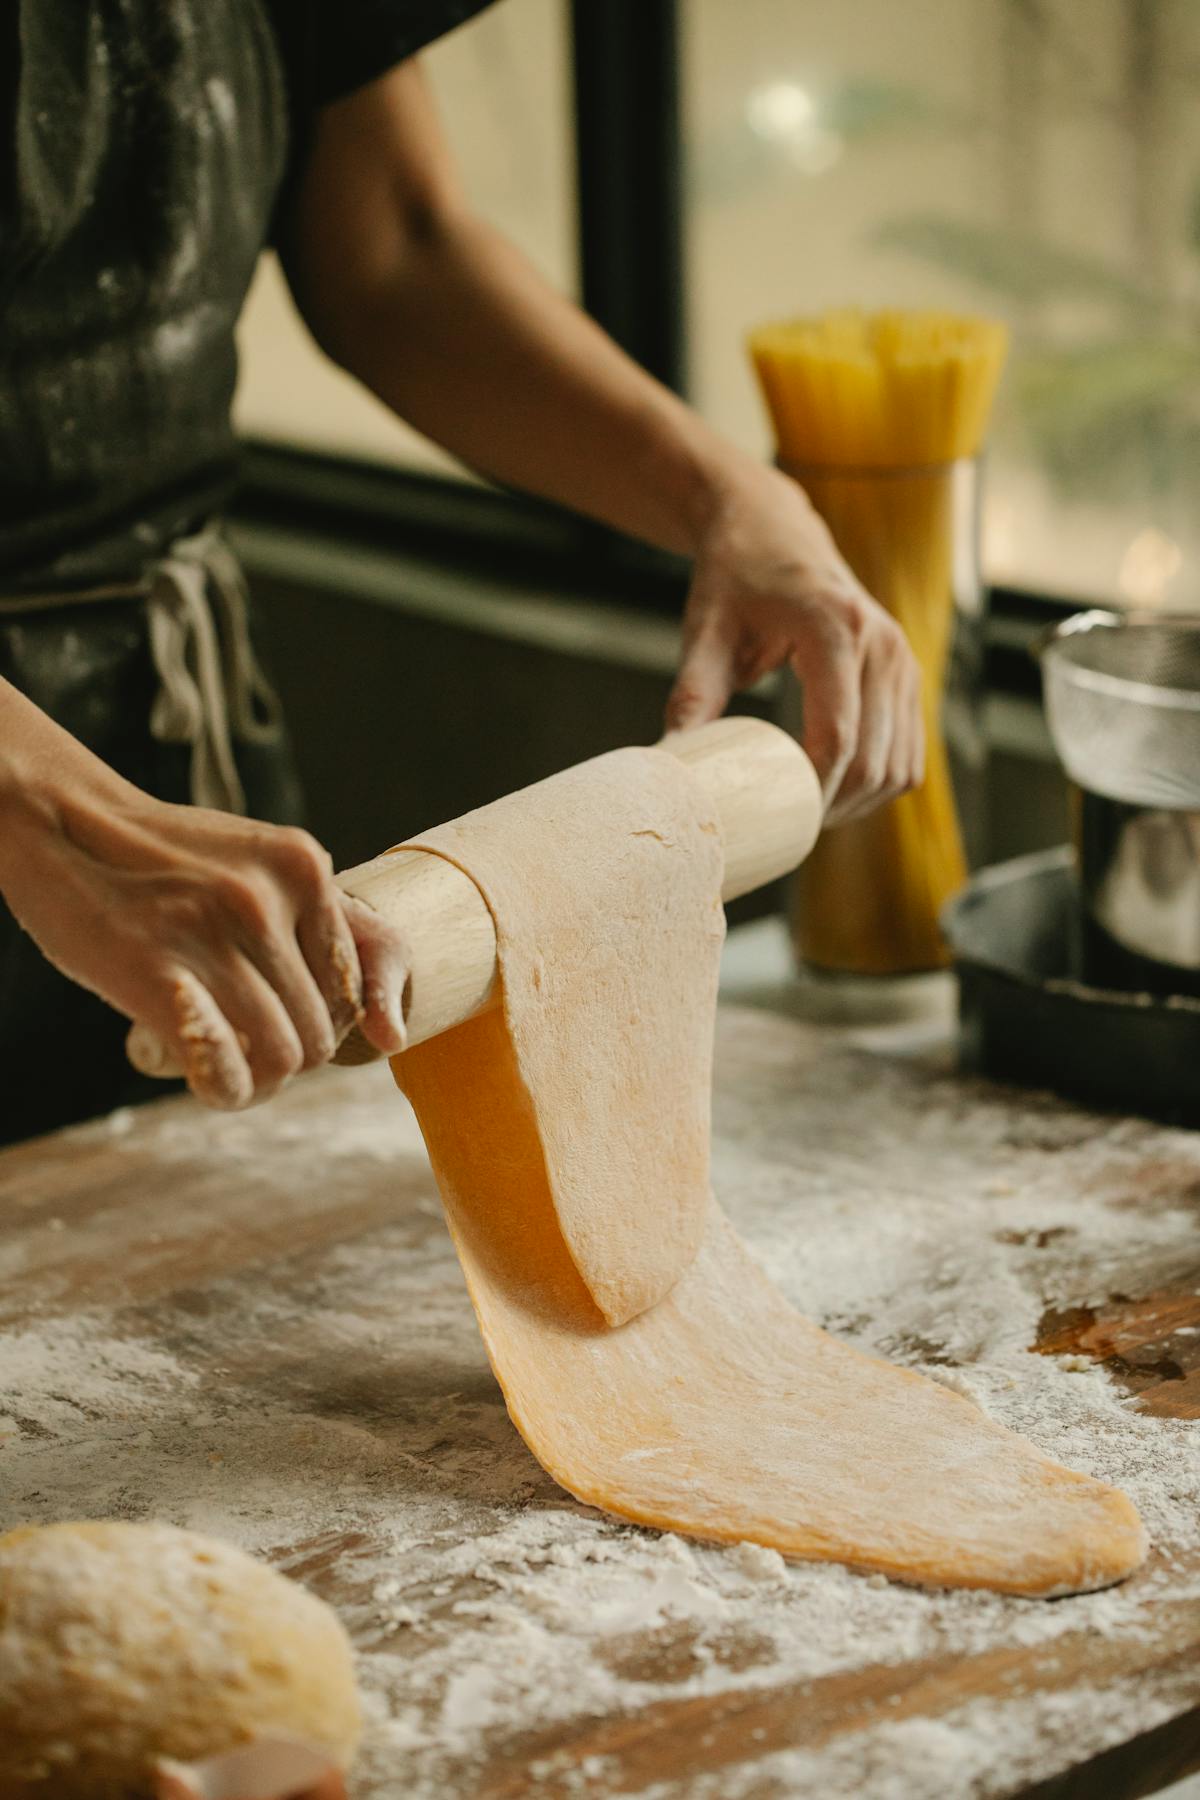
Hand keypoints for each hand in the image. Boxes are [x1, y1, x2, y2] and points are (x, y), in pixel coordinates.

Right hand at [0, 729, 408, 1110]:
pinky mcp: (163, 979)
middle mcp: (269, 897)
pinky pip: (226, 1069)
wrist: (61, 823)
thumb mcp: (249, 860)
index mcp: (303, 867)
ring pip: (283, 1056)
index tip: (284, 1025)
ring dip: (259, 1082)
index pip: (352, 982)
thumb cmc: (155, 857)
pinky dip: (225, 1089)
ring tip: (228, 1073)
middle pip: (320, 1028)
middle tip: (249, 1055)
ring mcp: (217, 937)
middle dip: (290, 1056)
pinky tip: (207, 1080)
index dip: (322, 1019)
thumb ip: (298, 915)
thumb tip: (357, 1008)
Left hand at [666, 469, 924, 825]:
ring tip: (809, 815)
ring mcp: (904, 660)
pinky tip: (837, 793)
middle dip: (832, 807)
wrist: (774, 531)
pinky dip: (878, 784)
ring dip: (859, 803)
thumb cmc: (735, 579)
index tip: (775, 820)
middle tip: (785, 828)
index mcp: (834, 628)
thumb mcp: (704, 632)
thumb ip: (692, 695)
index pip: (838, 736)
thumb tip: (670, 760)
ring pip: (899, 766)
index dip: (811, 791)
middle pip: (873, 761)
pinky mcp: (909, 676)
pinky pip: (910, 753)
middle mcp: (883, 644)